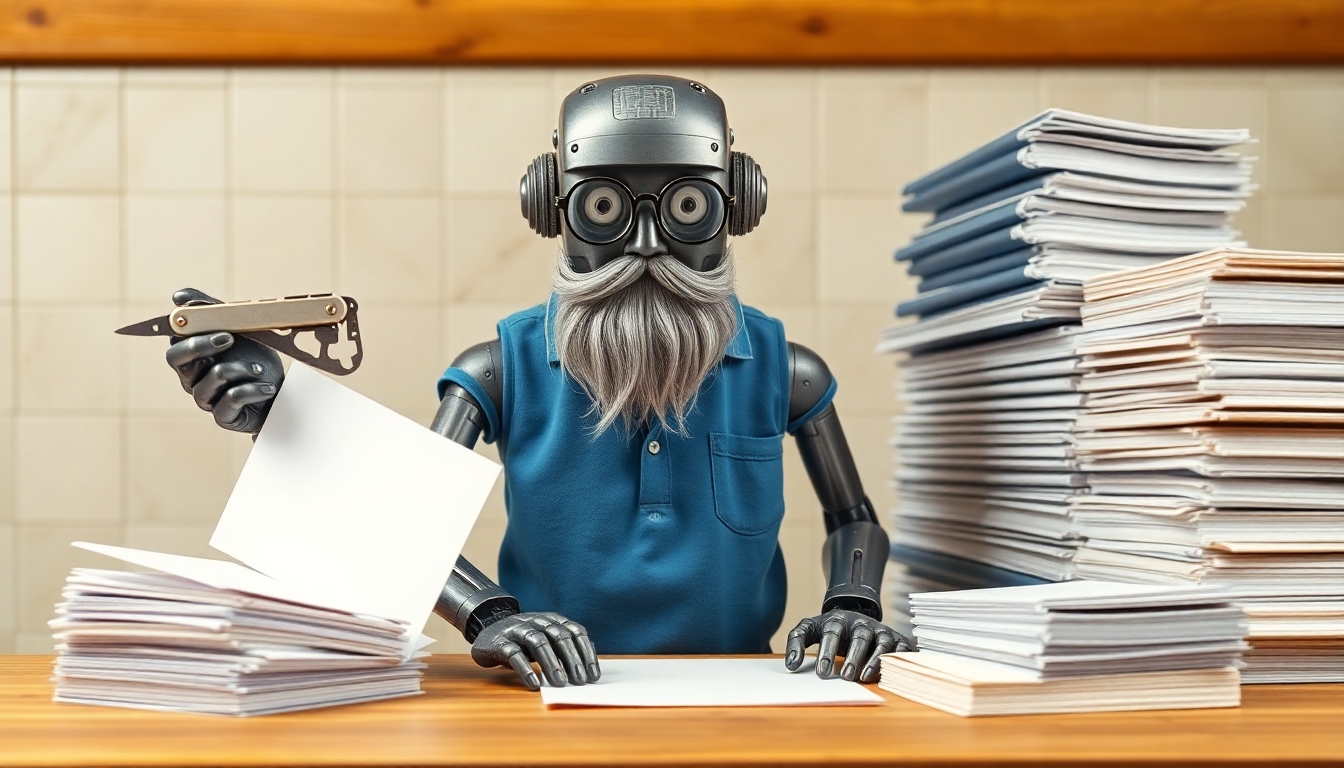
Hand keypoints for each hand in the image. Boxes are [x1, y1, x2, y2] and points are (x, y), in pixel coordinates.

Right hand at [164, 288, 283, 432]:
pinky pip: (231, 399)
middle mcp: (191, 376)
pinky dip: (253, 389)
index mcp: (192, 354)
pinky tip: (267, 387)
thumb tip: (178, 297)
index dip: (182, 328)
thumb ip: (211, 310)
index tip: (205, 317)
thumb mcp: (238, 328)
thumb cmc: (254, 357)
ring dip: (241, 368)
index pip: (172, 339)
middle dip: (201, 344)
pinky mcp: (223, 416)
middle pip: (176, 358)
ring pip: (211, 377)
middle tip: (229, 337)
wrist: (280, 390)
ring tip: (261, 368)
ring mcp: (205, 397)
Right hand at [471, 612, 600, 690]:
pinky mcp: (500, 642)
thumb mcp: (547, 639)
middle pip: (558, 636)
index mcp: (552, 620)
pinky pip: (514, 654)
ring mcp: (517, 630)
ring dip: (551, 663)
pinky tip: (534, 684)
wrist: (488, 630)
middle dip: (571, 659)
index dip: (586, 652)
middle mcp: (537, 621)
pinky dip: (525, 669)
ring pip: (538, 642)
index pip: (575, 631)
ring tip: (560, 683)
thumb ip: (566, 647)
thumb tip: (589, 662)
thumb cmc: (524, 641)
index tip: (593, 675)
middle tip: (579, 681)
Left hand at [784, 609, 911, 682]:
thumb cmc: (830, 629)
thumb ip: (796, 641)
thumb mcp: (810, 629)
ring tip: (864, 678)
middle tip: (845, 677)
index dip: (827, 652)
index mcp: (838, 620)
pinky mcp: (895, 638)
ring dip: (875, 660)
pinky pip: (901, 648)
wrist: (854, 615)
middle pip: (860, 636)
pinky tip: (890, 673)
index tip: (821, 672)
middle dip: (853, 657)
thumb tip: (791, 665)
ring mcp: (880, 630)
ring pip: (882, 642)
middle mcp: (861, 623)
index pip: (832, 633)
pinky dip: (898, 658)